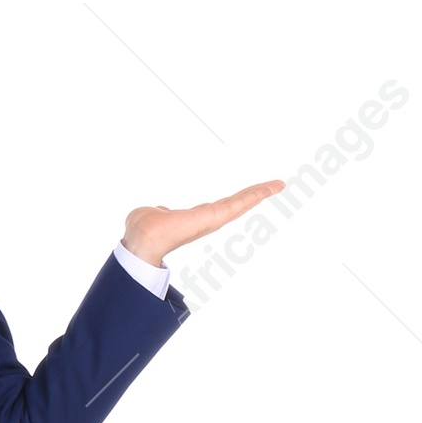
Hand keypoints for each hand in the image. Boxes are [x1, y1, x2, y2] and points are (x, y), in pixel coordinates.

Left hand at [121, 180, 284, 268]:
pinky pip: (240, 203)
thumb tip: (160, 211)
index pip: (219, 208)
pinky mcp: (217, 217)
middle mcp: (207, 221)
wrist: (145, 238)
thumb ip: (160, 211)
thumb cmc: (143, 229)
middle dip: (255, 195)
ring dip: (260, 192)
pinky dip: (257, 194)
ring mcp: (214, 220)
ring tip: (278, 184)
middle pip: (236, 204)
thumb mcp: (153, 214)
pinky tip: (272, 187)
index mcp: (195, 220)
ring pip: (242, 203)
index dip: (234, 201)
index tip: (248, 195)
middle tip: (275, 186)